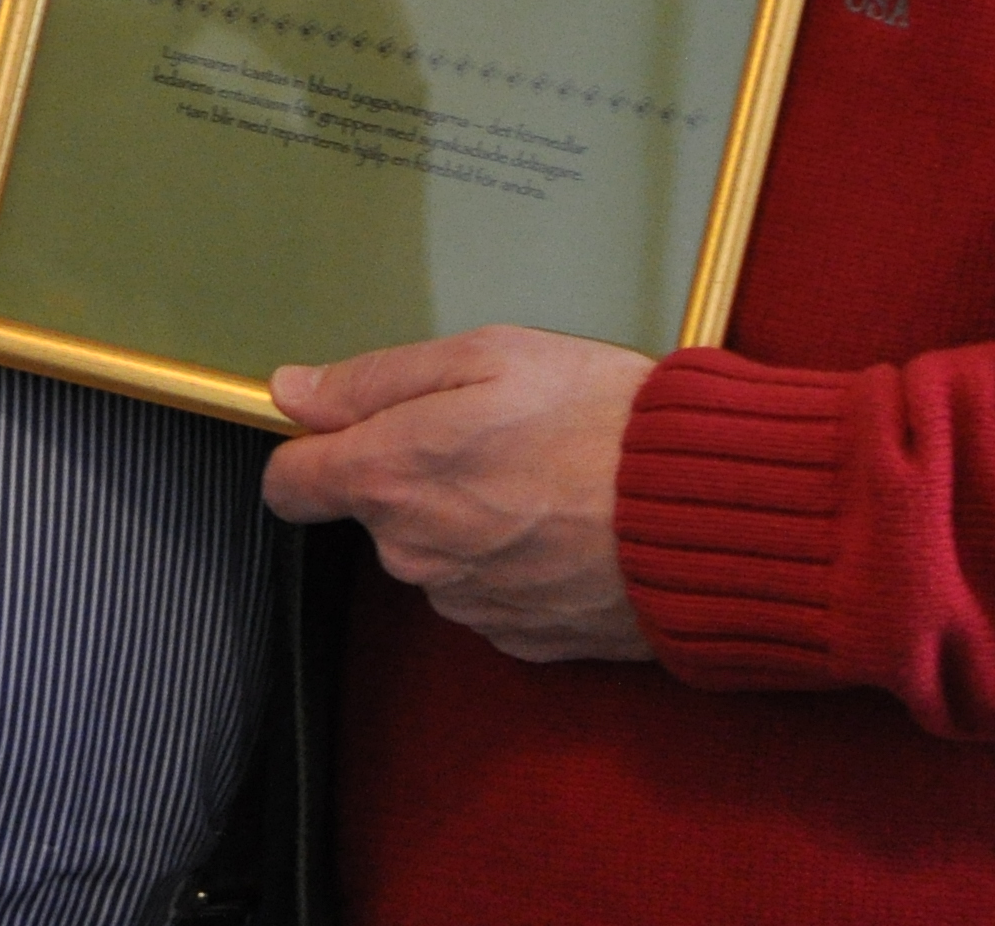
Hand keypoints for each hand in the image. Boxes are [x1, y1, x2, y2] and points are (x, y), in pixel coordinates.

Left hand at [262, 324, 659, 663]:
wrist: (704, 516)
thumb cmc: (600, 420)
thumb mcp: (485, 356)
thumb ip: (374, 379)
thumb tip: (293, 392)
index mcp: (390, 478)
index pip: (290, 484)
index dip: (314, 449)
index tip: (353, 427)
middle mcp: (414, 553)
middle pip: (378, 512)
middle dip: (418, 472)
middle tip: (497, 430)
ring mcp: (468, 603)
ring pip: (438, 552)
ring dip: (472, 517)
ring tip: (548, 475)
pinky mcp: (522, 638)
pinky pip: (492, 591)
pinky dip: (518, 560)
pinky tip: (569, 525)